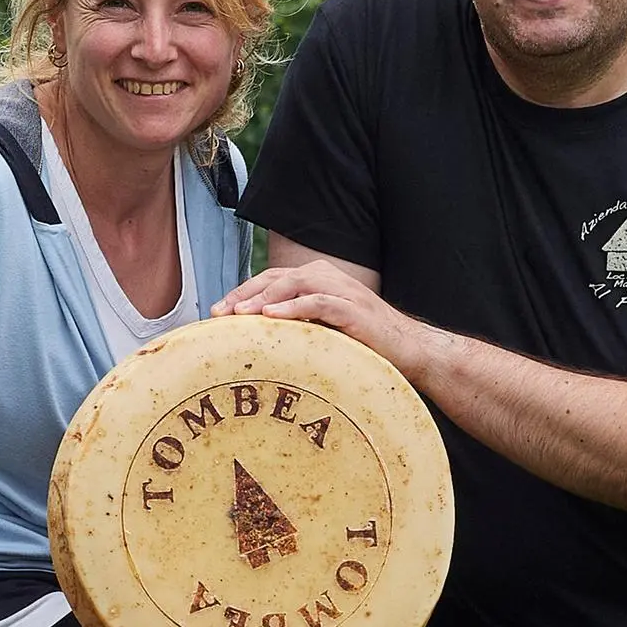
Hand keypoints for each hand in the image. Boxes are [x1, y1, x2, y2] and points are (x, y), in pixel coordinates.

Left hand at [213, 260, 436, 377]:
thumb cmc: (363, 342)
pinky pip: (318, 302)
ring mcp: (342, 290)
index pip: (271, 279)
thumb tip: (258, 337)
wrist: (408, 349)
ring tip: (239, 314)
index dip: (242, 292)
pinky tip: (271, 315)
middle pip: (276, 278)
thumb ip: (297, 324)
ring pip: (293, 284)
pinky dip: (293, 307)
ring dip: (263, 298)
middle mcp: (327, 277)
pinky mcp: (353, 308)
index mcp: (318, 279)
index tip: (218, 312)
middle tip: (219, 313)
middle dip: (244, 294)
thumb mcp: (323, 329)